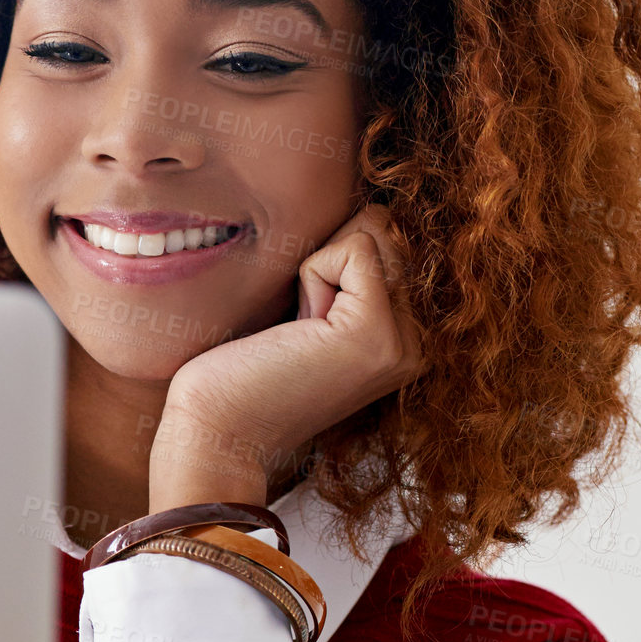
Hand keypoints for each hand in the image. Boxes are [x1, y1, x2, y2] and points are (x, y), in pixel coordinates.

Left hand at [151, 204, 426, 508]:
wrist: (219, 431)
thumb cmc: (248, 371)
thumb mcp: (317, 313)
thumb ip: (356, 275)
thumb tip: (374, 210)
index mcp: (409, 339)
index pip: (395, 241)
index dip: (335, 261)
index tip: (307, 325)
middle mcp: (421, 343)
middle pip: (389, 229)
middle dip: (330, 259)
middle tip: (302, 327)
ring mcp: (405, 341)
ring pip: (376, 231)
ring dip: (320, 267)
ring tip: (302, 328)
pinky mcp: (376, 332)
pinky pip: (353, 248)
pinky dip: (312, 274)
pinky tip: (300, 328)